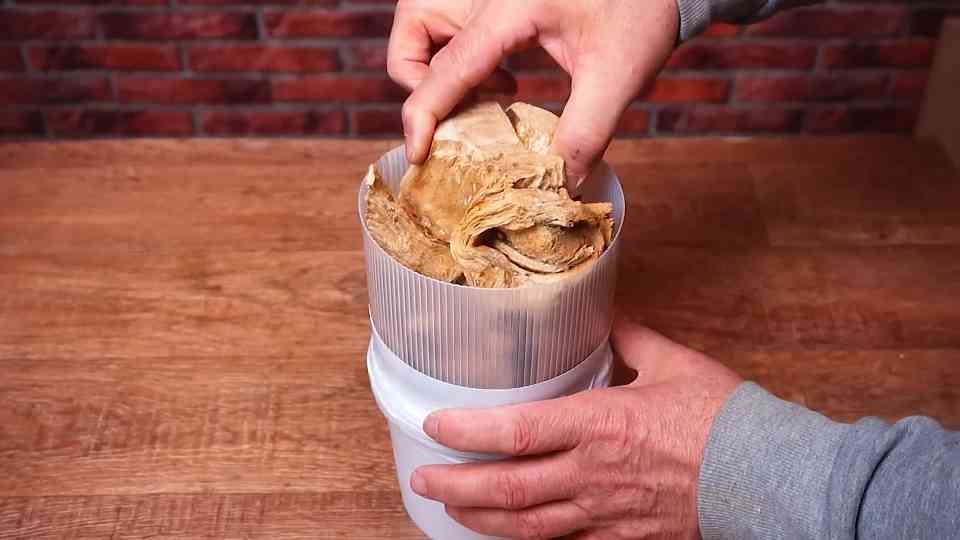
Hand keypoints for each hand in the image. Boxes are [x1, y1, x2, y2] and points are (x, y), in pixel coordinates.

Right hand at [388, 0, 678, 188]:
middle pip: (413, 31)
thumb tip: (559, 185)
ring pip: (424, 24)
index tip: (418, 154)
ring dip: (436, 67)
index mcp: (511, 7)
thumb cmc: (642, 10)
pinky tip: (502, 76)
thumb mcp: (618, 77)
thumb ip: (585, 133)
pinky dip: (459, 56)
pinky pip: (452, 25)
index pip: (447, 66)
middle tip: (466, 114)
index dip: (424, 114)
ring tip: (488, 94)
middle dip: (422, 81)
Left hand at [410, 318, 741, 538]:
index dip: (467, 430)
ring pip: (527, 526)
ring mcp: (605, 512)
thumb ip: (630, 338)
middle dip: (457, 484)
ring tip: (451, 508)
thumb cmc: (723, 418)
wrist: (767, 475)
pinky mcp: (622, 537)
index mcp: (600, 423)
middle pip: (508, 488)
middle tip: (424, 476)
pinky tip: (509, 535)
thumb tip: (607, 315)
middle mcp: (592, 473)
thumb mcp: (673, 362)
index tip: (435, 423)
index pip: (516, 430)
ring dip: (482, 518)